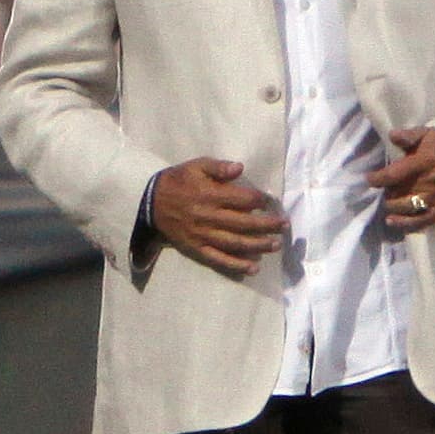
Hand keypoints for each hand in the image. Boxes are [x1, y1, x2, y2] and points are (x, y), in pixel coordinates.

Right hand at [151, 158, 287, 275]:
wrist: (151, 203)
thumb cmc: (178, 181)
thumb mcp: (196, 166)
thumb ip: (218, 167)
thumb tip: (240, 168)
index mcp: (210, 195)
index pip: (242, 199)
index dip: (259, 200)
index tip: (269, 201)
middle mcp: (209, 217)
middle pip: (244, 223)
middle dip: (267, 225)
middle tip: (284, 226)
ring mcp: (203, 235)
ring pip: (235, 243)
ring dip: (258, 245)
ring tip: (276, 245)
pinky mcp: (197, 248)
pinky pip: (219, 259)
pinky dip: (236, 265)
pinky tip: (253, 268)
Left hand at [366, 127, 434, 231]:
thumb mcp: (427, 133)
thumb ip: (409, 135)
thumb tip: (392, 135)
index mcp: (426, 161)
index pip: (395, 174)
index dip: (378, 178)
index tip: (370, 179)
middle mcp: (433, 180)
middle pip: (399, 192)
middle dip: (388, 192)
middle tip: (386, 189)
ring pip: (408, 207)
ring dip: (393, 206)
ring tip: (390, 201)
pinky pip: (422, 221)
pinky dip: (405, 223)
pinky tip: (392, 221)